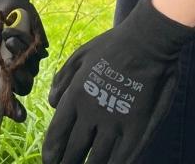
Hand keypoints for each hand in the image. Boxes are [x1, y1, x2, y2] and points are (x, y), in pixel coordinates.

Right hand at [0, 0, 47, 121]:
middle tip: (12, 63)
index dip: (13, 110)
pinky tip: (21, 33)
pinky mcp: (39, 49)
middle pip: (23, 89)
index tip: (18, 114)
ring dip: (21, 56)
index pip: (8, 102)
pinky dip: (29, 45)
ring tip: (10, 39)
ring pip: (32, 72)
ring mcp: (27, 61)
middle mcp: (13, 72)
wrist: (4, 1)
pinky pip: (39, 56)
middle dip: (19, 78)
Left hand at [43, 0, 194, 163]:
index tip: (49, 161)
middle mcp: (92, 114)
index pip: (57, 133)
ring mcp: (116, 122)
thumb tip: (52, 104)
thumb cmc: (110, 47)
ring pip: (99, 157)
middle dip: (67, 163)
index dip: (52, 152)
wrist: (146, 43)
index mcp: (75, 97)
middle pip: (76, 149)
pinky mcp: (138, 126)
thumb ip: (62, 81)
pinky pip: (125, 154)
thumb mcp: (77, 58)